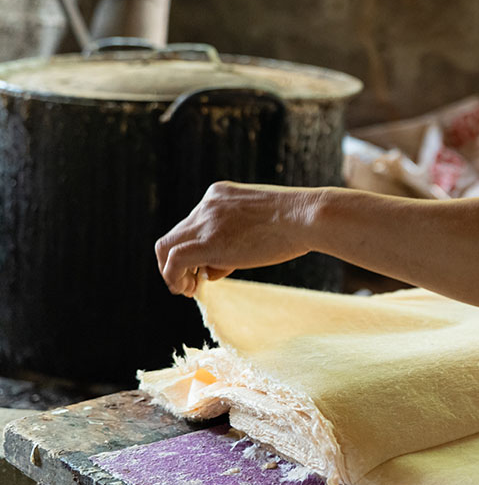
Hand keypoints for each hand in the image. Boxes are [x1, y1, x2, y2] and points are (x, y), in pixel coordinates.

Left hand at [155, 181, 322, 296]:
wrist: (306, 216)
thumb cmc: (299, 220)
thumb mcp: (264, 219)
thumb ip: (242, 233)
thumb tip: (225, 260)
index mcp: (219, 194)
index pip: (196, 223)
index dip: (201, 248)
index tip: (213, 267)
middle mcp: (207, 204)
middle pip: (176, 234)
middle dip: (181, 261)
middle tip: (192, 281)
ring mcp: (205, 223)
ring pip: (166, 247)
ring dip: (171, 272)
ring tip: (187, 289)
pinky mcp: (207, 244)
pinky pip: (173, 261)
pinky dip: (173, 277)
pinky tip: (188, 290)